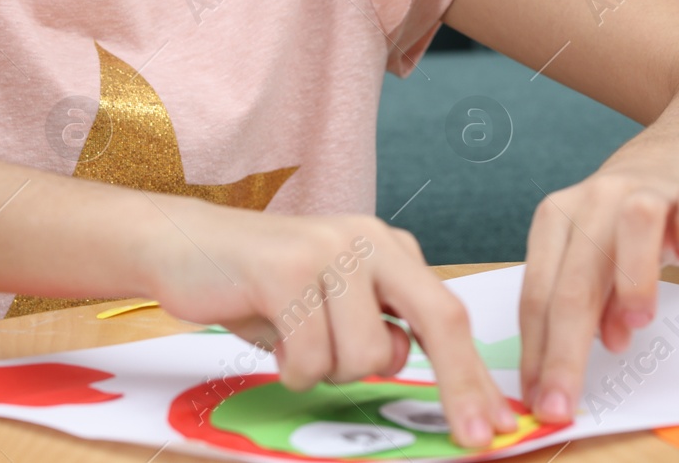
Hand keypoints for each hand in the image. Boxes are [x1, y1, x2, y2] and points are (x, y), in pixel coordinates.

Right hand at [142, 199, 519, 448]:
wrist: (183, 244)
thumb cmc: (260, 285)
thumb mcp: (331, 301)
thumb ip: (377, 326)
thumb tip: (427, 377)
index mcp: (388, 248)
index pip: (447, 314)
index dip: (473, 375)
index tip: (495, 425)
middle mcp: (368, 240)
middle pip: (438, 321)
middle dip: (460, 387)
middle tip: (470, 438)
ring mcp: (329, 250)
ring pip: (363, 357)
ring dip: (326, 371)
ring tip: (295, 341)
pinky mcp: (286, 268)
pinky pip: (311, 357)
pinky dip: (289, 368)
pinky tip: (270, 335)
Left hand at [518, 146, 678, 423]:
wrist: (674, 162)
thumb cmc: (626, 228)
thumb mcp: (596, 264)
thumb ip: (590, 308)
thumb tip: (591, 355)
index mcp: (555, 221)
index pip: (536, 297)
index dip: (536, 354)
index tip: (539, 403)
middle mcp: (592, 202)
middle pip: (573, 281)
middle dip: (565, 351)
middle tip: (564, 399)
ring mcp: (642, 188)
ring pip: (632, 227)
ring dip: (633, 282)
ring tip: (635, 325)